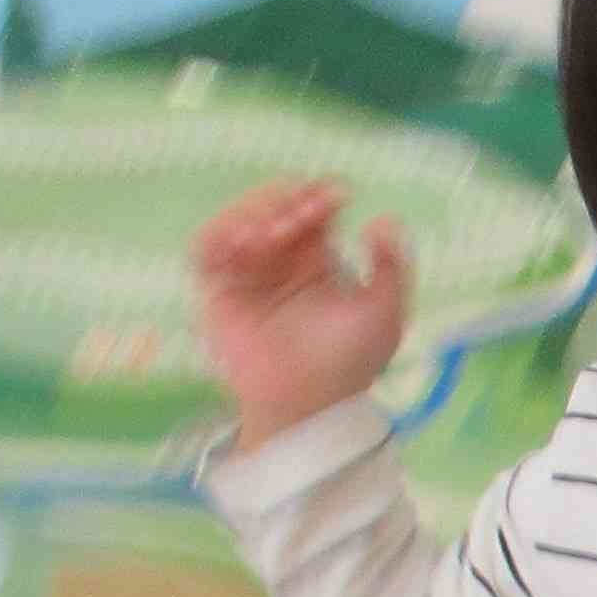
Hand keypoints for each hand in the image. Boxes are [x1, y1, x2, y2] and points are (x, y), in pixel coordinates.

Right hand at [193, 179, 412, 439]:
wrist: (309, 404)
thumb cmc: (349, 364)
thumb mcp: (385, 314)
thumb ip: (392, 266)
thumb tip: (380, 219)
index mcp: (317, 255)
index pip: (312, 205)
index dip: (319, 192)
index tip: (335, 198)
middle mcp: (279, 257)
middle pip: (272, 202)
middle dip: (284, 200)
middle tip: (299, 219)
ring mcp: (247, 271)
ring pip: (237, 217)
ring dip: (250, 212)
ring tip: (267, 235)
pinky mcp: (218, 290)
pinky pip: (204, 250)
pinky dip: (216, 237)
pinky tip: (240, 245)